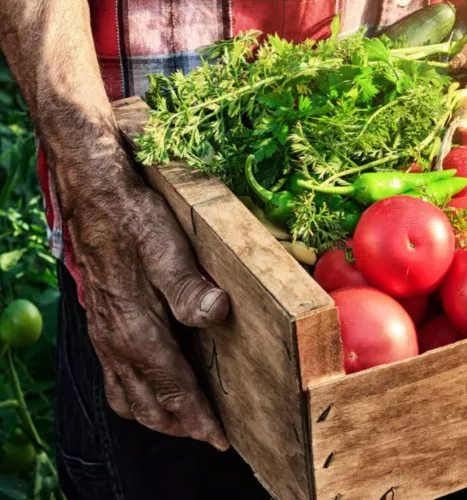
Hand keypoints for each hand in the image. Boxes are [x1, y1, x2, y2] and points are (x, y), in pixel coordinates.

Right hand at [60, 154, 230, 449]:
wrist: (91, 187)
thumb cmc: (132, 212)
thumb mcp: (165, 239)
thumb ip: (187, 282)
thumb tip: (217, 313)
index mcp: (132, 319)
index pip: (167, 381)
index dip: (193, 412)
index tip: (218, 435)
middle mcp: (114, 333)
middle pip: (144, 397)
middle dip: (176, 422)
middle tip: (209, 436)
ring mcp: (104, 327)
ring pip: (125, 389)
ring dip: (154, 413)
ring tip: (183, 423)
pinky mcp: (103, 317)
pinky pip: (114, 370)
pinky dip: (134, 392)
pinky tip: (149, 388)